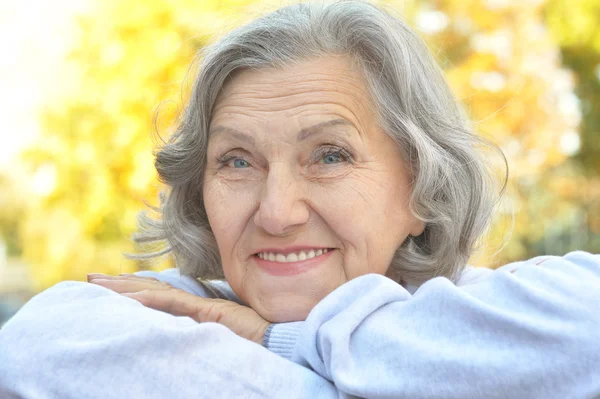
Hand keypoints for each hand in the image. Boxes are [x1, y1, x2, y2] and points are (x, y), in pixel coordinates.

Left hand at [87, 273, 269, 344]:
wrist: (280, 342)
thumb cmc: (257, 342)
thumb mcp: (221, 337)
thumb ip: (203, 330)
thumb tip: (183, 337)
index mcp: (198, 307)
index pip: (160, 294)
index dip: (134, 287)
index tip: (110, 286)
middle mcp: (196, 302)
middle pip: (151, 288)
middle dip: (120, 283)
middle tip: (91, 278)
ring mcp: (202, 306)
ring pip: (156, 293)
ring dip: (126, 288)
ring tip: (98, 284)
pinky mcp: (209, 313)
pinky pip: (174, 305)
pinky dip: (150, 301)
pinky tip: (129, 299)